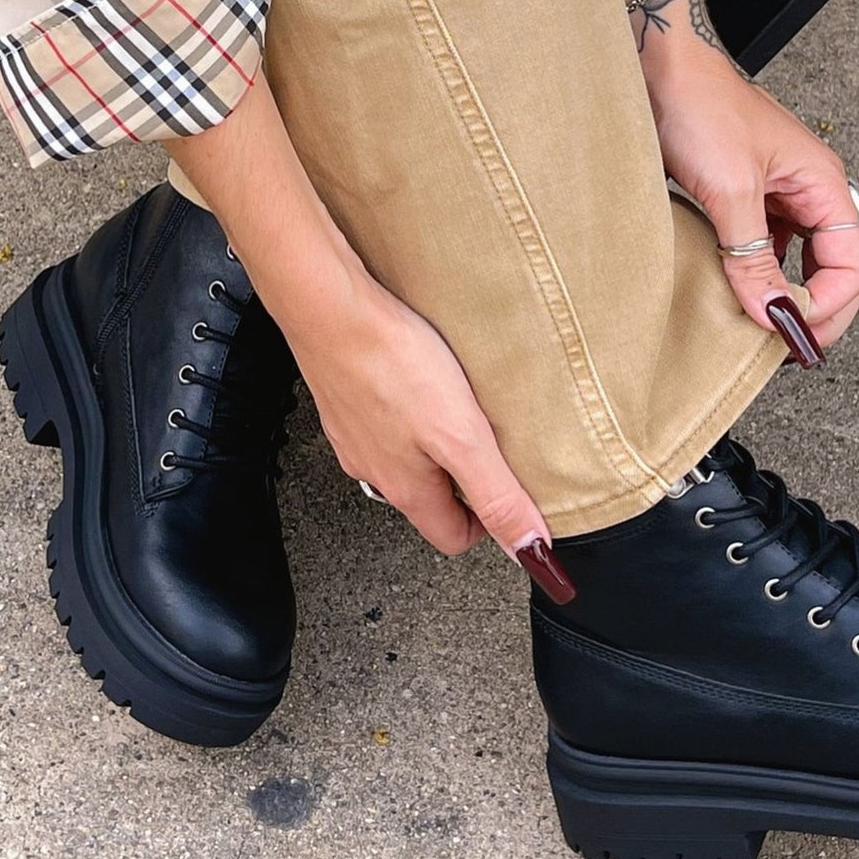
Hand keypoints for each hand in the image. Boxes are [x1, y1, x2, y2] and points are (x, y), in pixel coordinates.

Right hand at [276, 267, 573, 601]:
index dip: (486, 527)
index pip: (450, 538)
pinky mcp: (347, 401)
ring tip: (459, 414)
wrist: (330, 309)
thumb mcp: (462, 438)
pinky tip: (421, 382)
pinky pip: (385, 423)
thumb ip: (497, 495)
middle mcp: (375, 470)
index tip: (506, 501)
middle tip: (490, 450)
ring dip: (436, 446)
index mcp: (407, 489)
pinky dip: (409, 413)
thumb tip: (528, 549)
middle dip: (463, 482)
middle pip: (428, 499)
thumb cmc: (392, 366)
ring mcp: (355, 435)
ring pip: (405, 460)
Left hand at [646, 44, 858, 352]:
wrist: (659, 68)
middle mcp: (809, 191)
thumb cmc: (700, 107)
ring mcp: (779, 195)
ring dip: (785, 296)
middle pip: (834, 270)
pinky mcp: (748, 198)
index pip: (852, 266)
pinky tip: (736, 291)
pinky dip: (757, 276)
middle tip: (787, 345)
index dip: (830, 306)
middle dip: (816, 310)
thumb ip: (752, 257)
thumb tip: (774, 311)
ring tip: (762, 325)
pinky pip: (767, 249)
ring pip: (800, 263)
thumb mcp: (730, 191)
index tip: (793, 331)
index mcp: (823, 184)